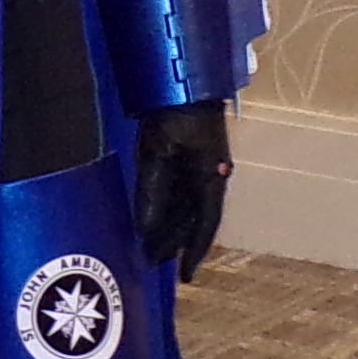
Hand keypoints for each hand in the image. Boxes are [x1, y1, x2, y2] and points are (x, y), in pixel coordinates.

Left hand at [132, 104, 232, 281]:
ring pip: (184, 208)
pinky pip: (178, 191)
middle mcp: (210, 178)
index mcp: (211, 179)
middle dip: (173, 242)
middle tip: (151, 260)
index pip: (205, 226)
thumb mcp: (157, 156)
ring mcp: (200, 167)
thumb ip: (151, 195)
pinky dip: (165, 208)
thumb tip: (146, 231)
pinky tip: (150, 217)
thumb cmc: (174, 116)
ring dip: (168, 227)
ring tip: (148, 245)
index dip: (194, 253)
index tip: (186, 277)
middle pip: (192, 220)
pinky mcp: (189, 158)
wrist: (183, 81)